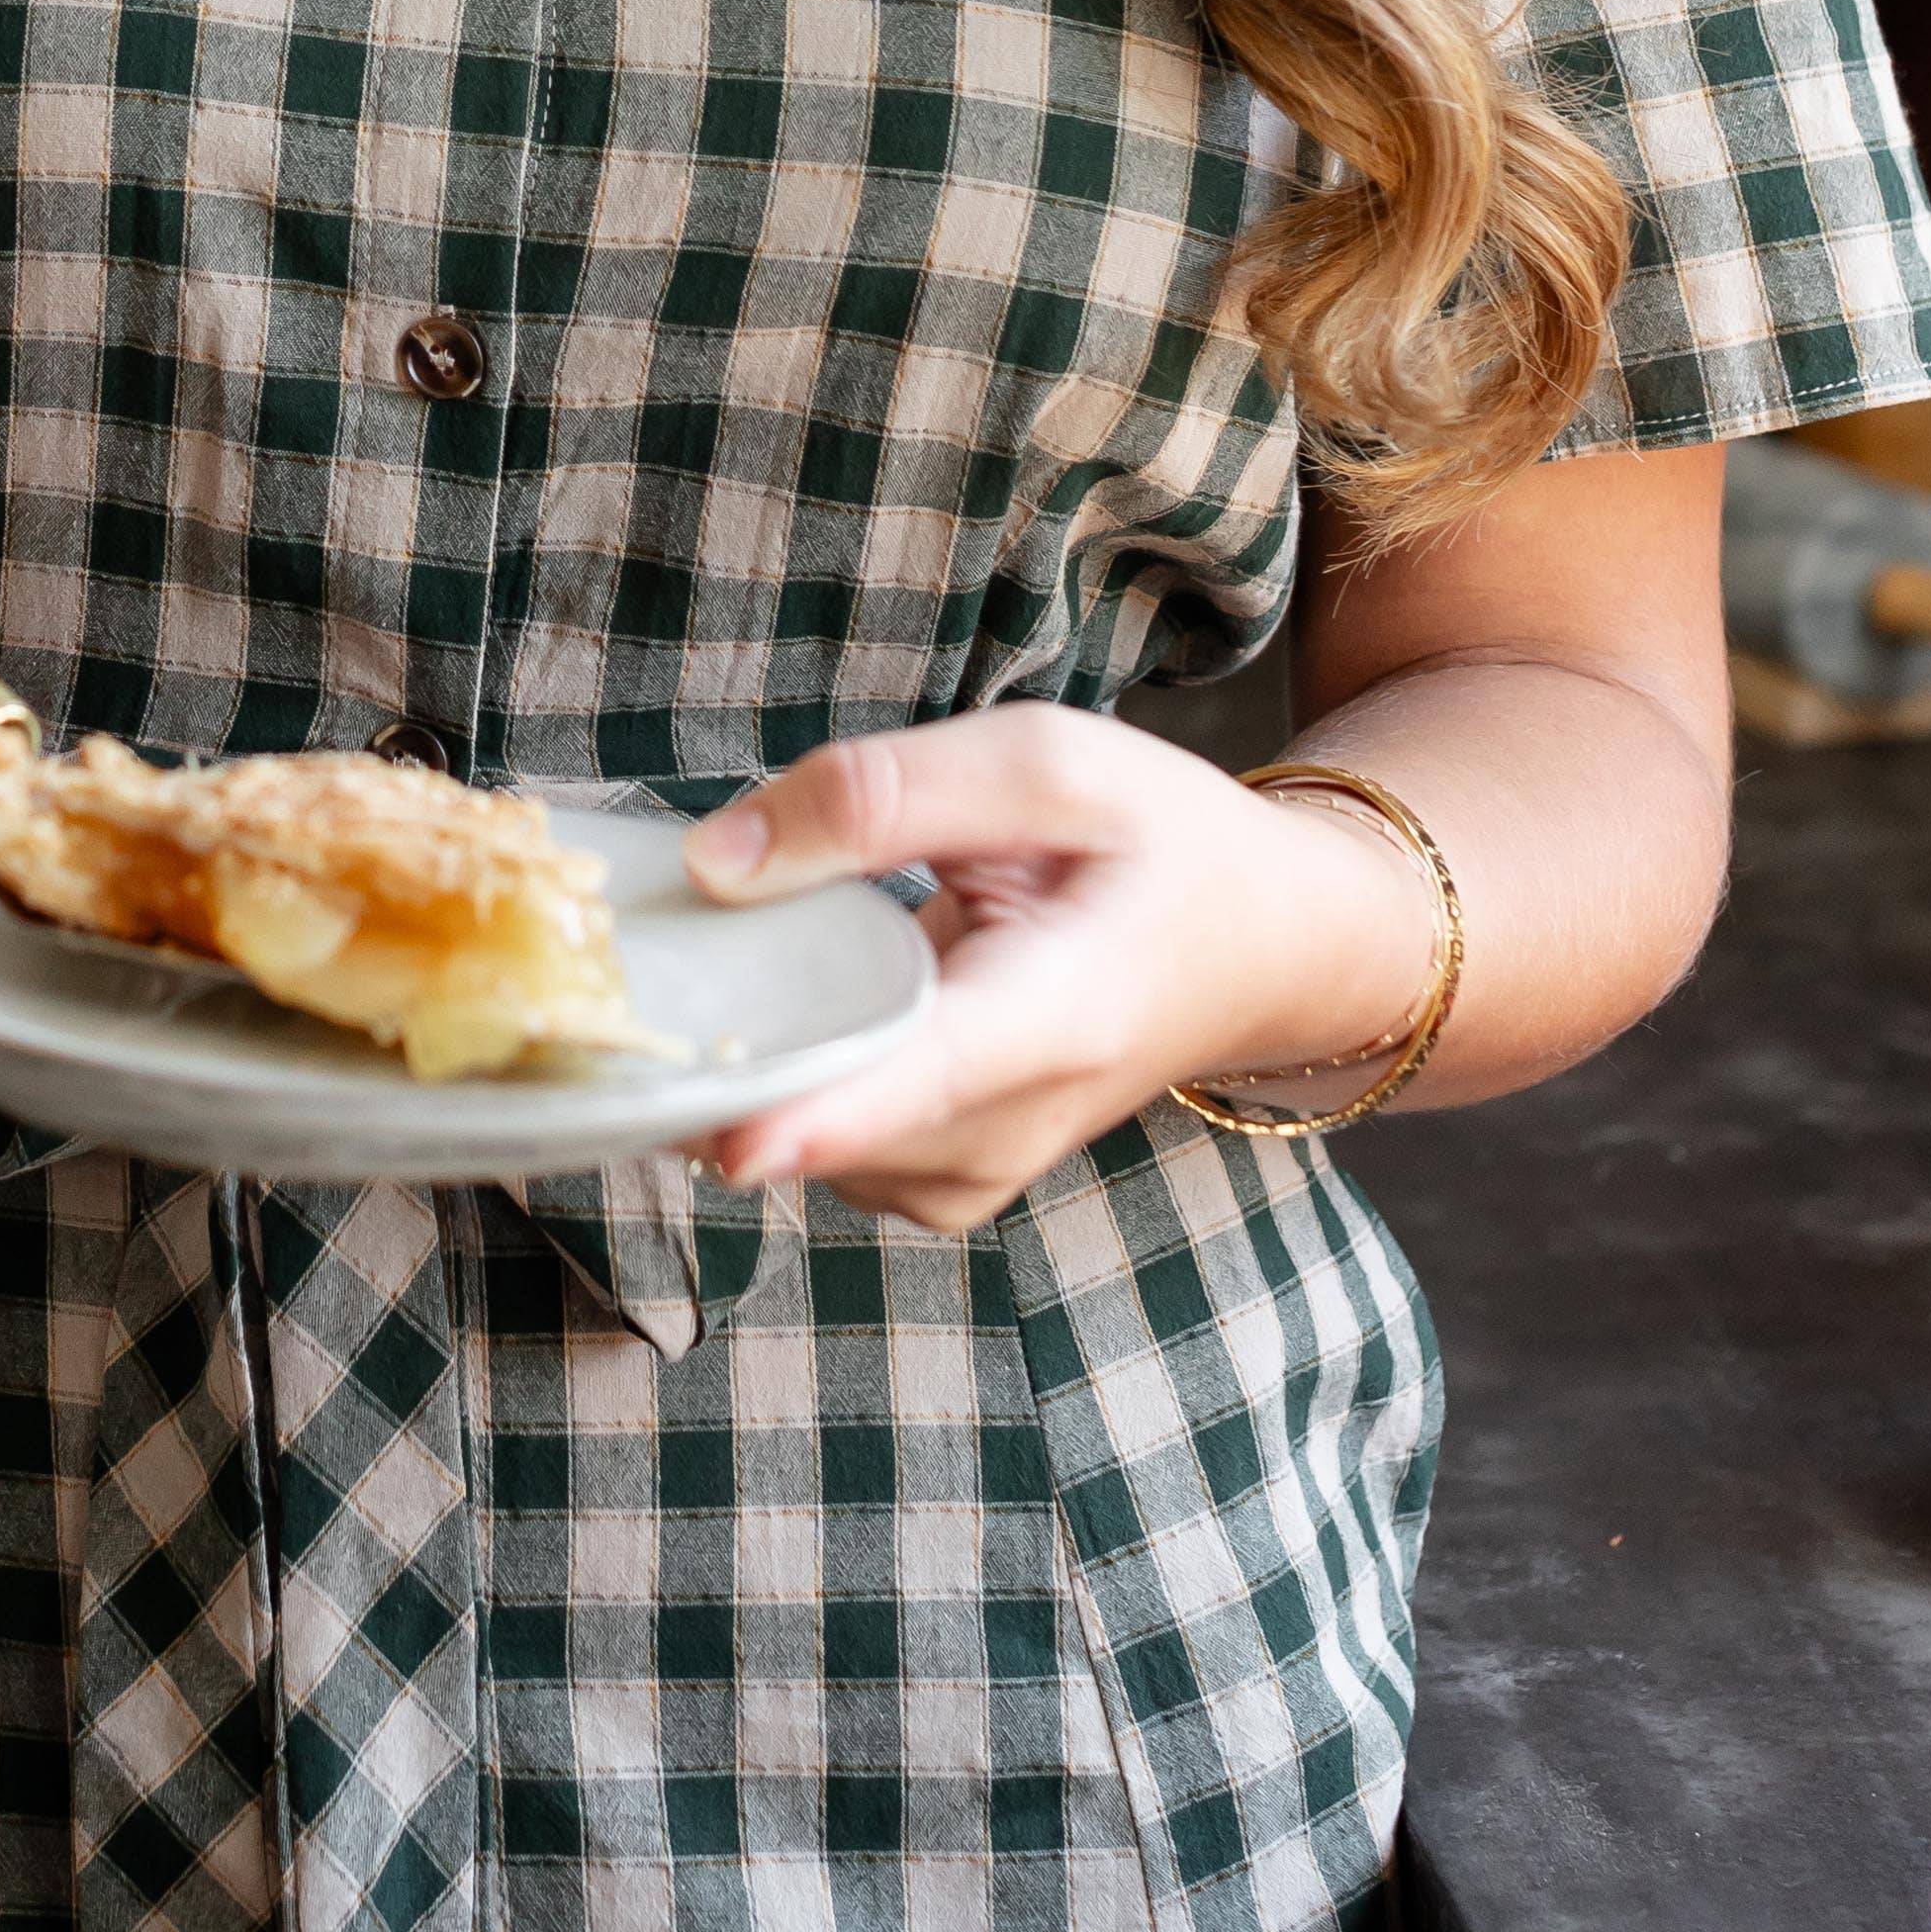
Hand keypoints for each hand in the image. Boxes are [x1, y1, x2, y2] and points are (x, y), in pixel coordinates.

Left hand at [686, 704, 1439, 1228]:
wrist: (1270, 945)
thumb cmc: (1164, 839)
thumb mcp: (1046, 762)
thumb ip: (884, 795)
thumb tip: (721, 859)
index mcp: (1066, 1004)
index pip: (937, 1074)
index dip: (827, 1112)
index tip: (732, 1141)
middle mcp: (1028, 1115)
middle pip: (852, 1128)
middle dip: (743, 1064)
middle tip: (660, 979)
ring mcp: (992, 1161)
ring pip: (831, 1155)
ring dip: (764, 1077)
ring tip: (736, 974)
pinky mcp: (960, 1169)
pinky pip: (845, 1153)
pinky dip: (798, 1091)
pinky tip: (793, 1009)